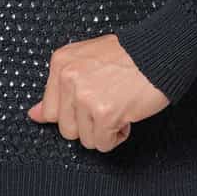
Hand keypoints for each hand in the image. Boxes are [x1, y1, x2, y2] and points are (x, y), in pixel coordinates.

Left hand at [27, 33, 169, 152]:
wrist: (162, 52)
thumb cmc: (132, 54)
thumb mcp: (89, 60)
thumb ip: (60, 87)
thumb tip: (34, 115)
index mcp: (62, 63)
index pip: (50, 110)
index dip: (75, 112)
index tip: (93, 102)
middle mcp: (69, 78)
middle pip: (66, 128)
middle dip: (90, 123)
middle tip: (110, 102)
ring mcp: (86, 96)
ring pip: (85, 139)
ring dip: (105, 129)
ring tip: (120, 106)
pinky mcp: (105, 113)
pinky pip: (104, 144)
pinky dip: (118, 135)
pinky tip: (127, 114)